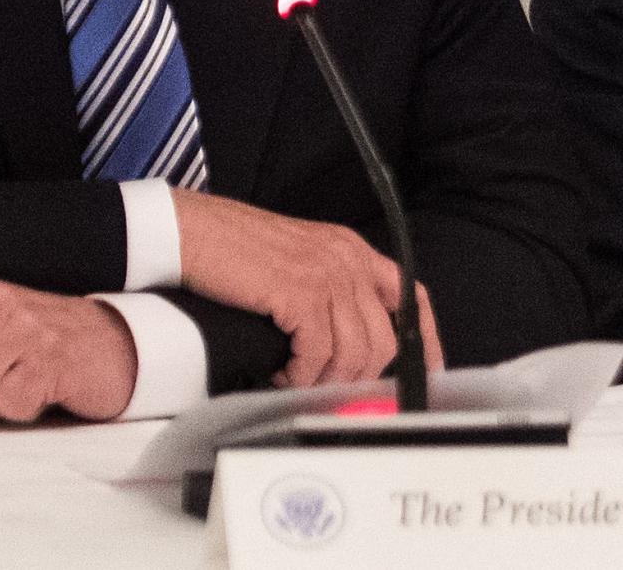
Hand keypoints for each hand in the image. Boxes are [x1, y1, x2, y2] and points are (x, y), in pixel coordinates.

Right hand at [174, 192, 443, 388]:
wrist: (194, 232)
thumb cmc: (236, 250)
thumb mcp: (299, 262)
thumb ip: (328, 291)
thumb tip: (340, 343)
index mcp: (353, 251)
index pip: (409, 295)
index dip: (425, 336)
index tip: (427, 369)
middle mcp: (348, 260)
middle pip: (384, 338)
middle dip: (359, 376)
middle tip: (328, 390)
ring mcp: (327, 275)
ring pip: (353, 352)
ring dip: (325, 380)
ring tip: (296, 383)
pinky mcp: (300, 293)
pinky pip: (318, 353)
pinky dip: (300, 375)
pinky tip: (281, 375)